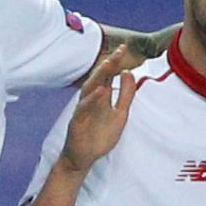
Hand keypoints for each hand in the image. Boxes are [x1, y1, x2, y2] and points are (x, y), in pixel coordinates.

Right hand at [61, 45, 136, 172]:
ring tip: (109, 64)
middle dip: (109, 64)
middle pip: (99, 78)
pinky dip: (92, 99)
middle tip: (119, 51)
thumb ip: (126, 95)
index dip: (115, 62)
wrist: (84, 158)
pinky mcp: (76, 122)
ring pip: (89, 89)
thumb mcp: (120, 115)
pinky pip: (83, 108)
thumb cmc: (100, 136)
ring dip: (98, 76)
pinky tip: (101, 91)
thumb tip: (129, 73)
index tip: (124, 48)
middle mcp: (91, 100)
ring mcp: (82, 110)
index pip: (108, 76)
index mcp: (101, 97)